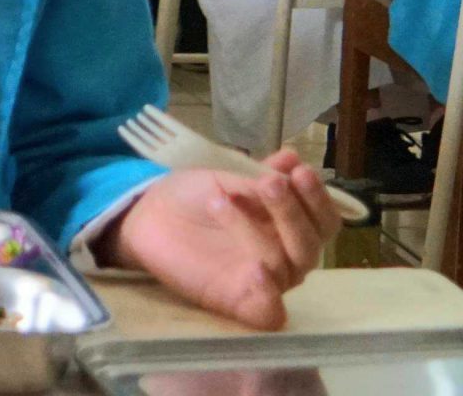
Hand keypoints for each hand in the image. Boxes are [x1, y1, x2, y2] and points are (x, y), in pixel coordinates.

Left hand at [98, 149, 338, 330]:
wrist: (147, 215)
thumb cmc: (192, 195)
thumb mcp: (225, 176)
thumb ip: (260, 173)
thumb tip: (293, 159)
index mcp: (289, 224)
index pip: (323, 219)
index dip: (318, 198)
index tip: (300, 171)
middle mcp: (286, 254)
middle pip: (311, 243)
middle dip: (292, 211)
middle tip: (269, 184)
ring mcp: (266, 281)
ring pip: (285, 264)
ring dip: (255, 229)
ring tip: (219, 200)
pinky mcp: (241, 304)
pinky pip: (270, 311)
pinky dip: (268, 292)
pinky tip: (255, 269)